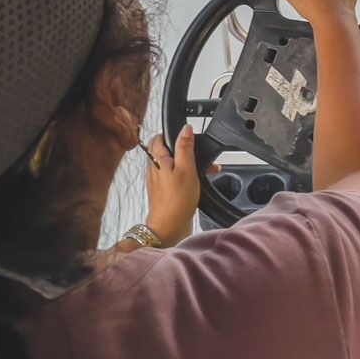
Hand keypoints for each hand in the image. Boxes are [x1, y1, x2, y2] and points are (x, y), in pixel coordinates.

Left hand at [141, 126, 212, 244]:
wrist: (168, 229)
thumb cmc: (176, 202)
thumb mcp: (186, 169)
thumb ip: (185, 147)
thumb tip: (186, 129)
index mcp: (157, 159)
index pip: (160, 137)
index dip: (174, 134)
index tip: (189, 139)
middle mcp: (155, 168)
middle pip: (168, 150)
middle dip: (186, 150)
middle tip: (200, 155)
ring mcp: (158, 180)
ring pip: (173, 164)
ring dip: (189, 164)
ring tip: (205, 170)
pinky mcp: (164, 191)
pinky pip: (175, 177)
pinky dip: (186, 176)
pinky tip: (197, 183)